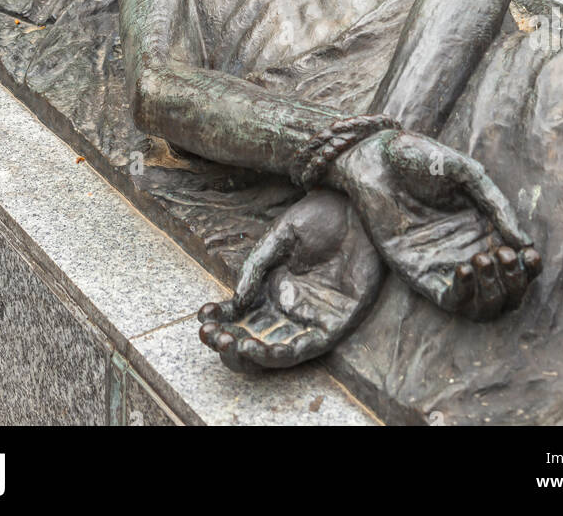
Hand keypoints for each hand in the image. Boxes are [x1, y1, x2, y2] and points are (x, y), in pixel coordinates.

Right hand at [198, 188, 384, 370]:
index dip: (220, 320)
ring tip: (233, 345)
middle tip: (212, 336)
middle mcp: (289, 307)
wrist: (359, 208)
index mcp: (272, 287)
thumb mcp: (281, 236)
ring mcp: (311, 318)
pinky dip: (284, 353)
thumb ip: (256, 267)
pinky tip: (264, 349)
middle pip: (253, 338)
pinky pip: (307, 348)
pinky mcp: (335, 325)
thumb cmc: (321, 217)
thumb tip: (235, 301)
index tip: (202, 318)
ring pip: (275, 350)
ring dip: (252, 354)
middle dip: (229, 343)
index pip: (240, 315)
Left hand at [327, 128, 540, 320]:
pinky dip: (464, 294)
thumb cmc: (420, 158)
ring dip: (492, 292)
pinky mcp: (419, 273)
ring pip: (482, 305)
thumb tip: (524, 244)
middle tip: (504, 255)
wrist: (376, 158)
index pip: (518, 265)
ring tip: (484, 258)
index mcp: (485, 228)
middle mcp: (468, 252)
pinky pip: (450, 301)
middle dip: (515, 283)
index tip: (529, 254)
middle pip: (506, 293)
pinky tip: (464, 267)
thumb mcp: (467, 175)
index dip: (530, 268)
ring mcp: (445, 265)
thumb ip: (496, 207)